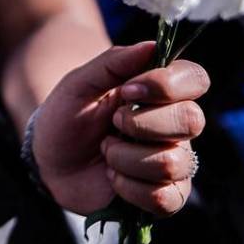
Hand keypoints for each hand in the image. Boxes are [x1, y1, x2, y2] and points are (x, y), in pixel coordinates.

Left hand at [33, 41, 207, 216]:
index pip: (195, 79)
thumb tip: (151, 46)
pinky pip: (165, 198)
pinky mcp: (164, 196)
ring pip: (172, 162)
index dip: (166, 85)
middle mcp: (176, 125)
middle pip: (191, 121)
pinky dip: (130, 188)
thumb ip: (113, 63)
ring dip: (126, 158)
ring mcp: (173, 161)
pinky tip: (113, 178)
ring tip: (107, 151)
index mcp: (162, 91)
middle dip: (140, 124)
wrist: (49, 159)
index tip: (127, 90)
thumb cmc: (68, 115)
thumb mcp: (79, 83)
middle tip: (112, 124)